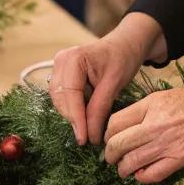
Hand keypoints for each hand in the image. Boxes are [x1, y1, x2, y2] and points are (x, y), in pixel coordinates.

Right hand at [50, 14, 163, 145]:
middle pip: (60, 98)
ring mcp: (58, 67)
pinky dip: (73, 109)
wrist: (125, 45)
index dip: (76, 118)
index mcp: (73, 58)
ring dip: (72, 116)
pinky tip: (84, 118)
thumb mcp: (114, 84)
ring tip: (87, 131)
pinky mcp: (61, 75)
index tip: (83, 139)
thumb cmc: (122, 58)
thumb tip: (91, 136)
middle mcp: (60, 61)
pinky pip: (63, 97)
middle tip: (87, 139)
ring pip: (59, 100)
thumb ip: (100, 108)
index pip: (70, 94)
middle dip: (73, 119)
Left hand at [103, 82, 183, 182]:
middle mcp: (153, 125)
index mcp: (150, 105)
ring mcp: (166, 144)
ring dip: (123, 169)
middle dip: (110, 154)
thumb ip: (145, 109)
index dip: (107, 134)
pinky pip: (152, 174)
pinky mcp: (179, 160)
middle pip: (117, 144)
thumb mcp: (166, 95)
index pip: (115, 123)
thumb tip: (127, 125)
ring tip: (123, 170)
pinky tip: (141, 175)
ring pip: (131, 162)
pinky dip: (142, 177)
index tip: (110, 138)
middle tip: (111, 158)